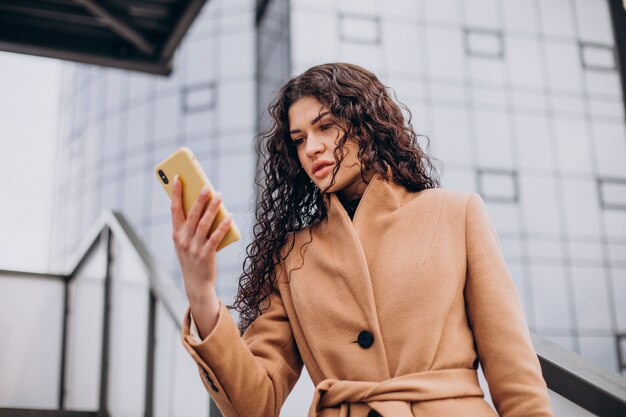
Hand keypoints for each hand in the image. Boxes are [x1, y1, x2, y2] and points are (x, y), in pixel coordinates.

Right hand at [171, 175, 231, 304]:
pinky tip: (229, 216)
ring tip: (219, 195)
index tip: (179, 177)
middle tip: (207, 185)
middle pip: (192, 214)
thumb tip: (202, 204)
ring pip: (204, 223)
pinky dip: (223, 226)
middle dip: (199, 198)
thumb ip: (190, 226)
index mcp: (176, 234)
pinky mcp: (206, 254)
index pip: (175, 209)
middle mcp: (183, 239)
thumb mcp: (186, 242)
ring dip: (212, 208)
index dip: (176, 193)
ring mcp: (194, 247)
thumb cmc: (192, 258)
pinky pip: (216, 237)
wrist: (196, 283)